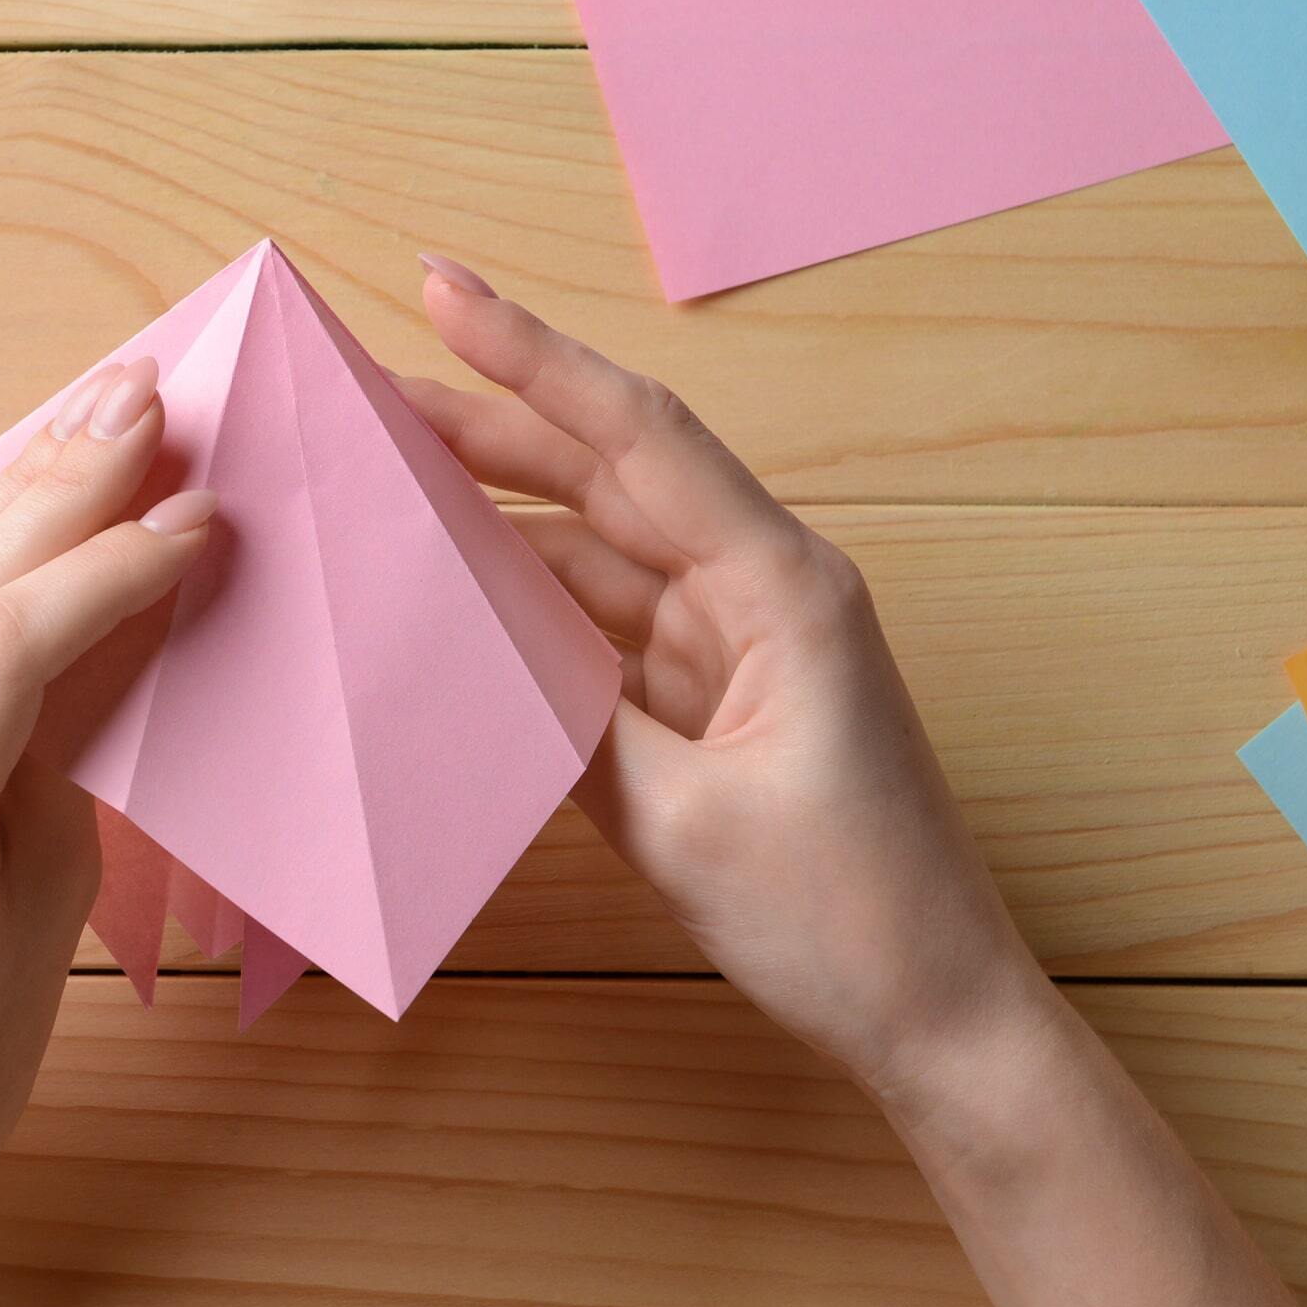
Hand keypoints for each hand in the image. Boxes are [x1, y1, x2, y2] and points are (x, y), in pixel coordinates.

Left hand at [0, 357, 216, 1253]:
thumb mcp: (49, 907)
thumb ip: (69, 748)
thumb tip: (122, 607)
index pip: (1, 648)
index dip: (106, 563)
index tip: (198, 514)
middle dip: (56, 483)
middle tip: (145, 396)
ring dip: (8, 495)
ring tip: (97, 413)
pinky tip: (22, 500)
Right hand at [401, 261, 1057, 1119]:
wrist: (939, 1019)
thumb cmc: (844, 920)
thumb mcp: (680, 820)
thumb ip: (566, 724)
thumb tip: (467, 651)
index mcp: (780, 587)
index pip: (637, 436)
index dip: (532, 356)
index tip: (440, 287)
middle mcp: (764, 591)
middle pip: (610, 473)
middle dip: (490, 420)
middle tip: (367, 381)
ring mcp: (740, 646)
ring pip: (597, 549)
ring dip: (497, 516)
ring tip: (381, 480)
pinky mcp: (718, 702)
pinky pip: (606, 627)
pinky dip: (527, 609)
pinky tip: (446, 598)